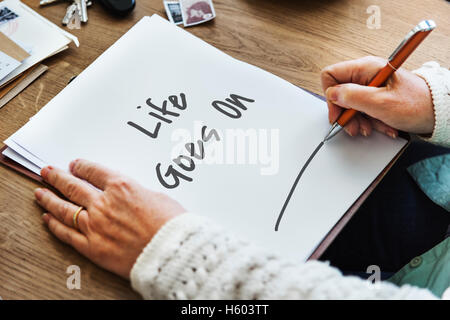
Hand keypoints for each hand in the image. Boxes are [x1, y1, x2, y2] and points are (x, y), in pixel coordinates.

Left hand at [34, 160, 184, 278]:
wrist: (171, 251)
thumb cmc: (171, 224)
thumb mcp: (157, 197)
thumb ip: (136, 193)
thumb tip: (128, 196)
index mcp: (121, 187)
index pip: (94, 171)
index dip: (82, 166)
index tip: (75, 165)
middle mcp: (103, 203)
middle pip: (73, 186)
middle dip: (57, 177)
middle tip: (47, 172)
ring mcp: (95, 225)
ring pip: (64, 208)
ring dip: (49, 199)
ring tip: (40, 193)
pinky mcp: (92, 247)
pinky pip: (67, 234)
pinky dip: (55, 225)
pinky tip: (47, 218)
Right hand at [321, 56, 434, 137]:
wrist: (438, 112)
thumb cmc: (417, 104)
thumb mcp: (380, 103)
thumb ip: (353, 97)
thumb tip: (333, 94)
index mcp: (366, 68)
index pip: (331, 75)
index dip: (331, 96)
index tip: (339, 113)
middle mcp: (366, 74)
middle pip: (340, 93)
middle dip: (346, 113)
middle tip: (355, 126)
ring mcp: (371, 85)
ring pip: (351, 104)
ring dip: (359, 120)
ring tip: (371, 127)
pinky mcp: (376, 95)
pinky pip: (363, 109)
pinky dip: (370, 120)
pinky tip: (381, 125)